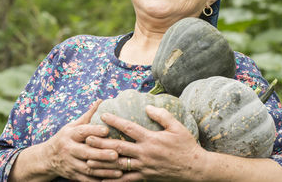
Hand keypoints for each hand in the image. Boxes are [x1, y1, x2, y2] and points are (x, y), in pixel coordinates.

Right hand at [43, 100, 122, 180]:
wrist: (47, 158)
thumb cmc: (66, 137)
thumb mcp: (73, 125)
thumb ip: (88, 115)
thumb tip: (101, 101)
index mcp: (70, 134)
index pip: (82, 132)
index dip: (94, 130)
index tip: (107, 130)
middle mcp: (69, 149)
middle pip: (85, 152)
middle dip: (101, 154)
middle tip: (116, 154)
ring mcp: (70, 163)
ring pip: (88, 168)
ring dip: (104, 170)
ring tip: (119, 169)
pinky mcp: (72, 175)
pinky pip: (86, 179)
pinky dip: (98, 180)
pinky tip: (111, 180)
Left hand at [85, 105, 205, 181]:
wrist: (194, 168)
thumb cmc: (186, 145)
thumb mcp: (177, 127)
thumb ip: (162, 115)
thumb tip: (147, 106)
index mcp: (151, 139)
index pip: (129, 128)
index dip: (115, 121)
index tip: (103, 115)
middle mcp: (145, 153)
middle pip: (118, 147)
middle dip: (101, 143)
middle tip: (87, 138)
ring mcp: (144, 167)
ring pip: (119, 165)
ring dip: (102, 163)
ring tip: (88, 160)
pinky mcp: (145, 177)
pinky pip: (126, 181)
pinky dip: (113, 180)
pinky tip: (102, 180)